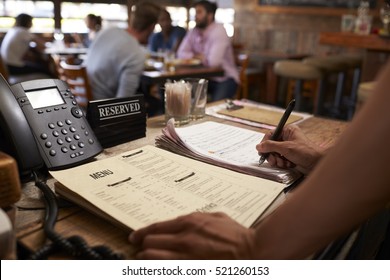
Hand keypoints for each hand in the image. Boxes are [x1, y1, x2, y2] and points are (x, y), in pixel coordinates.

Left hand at [129, 212, 256, 258]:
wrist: (253, 252)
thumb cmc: (237, 235)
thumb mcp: (216, 217)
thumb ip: (197, 218)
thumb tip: (184, 221)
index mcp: (190, 222)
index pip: (156, 228)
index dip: (142, 233)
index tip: (135, 238)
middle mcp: (184, 238)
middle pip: (150, 242)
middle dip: (143, 246)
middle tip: (140, 250)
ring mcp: (185, 257)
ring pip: (152, 258)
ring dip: (146, 259)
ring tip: (143, 260)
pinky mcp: (189, 270)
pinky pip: (164, 270)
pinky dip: (156, 268)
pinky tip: (155, 268)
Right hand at [256, 125, 325, 173]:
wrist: (318, 163)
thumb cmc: (306, 152)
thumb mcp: (286, 148)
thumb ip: (271, 146)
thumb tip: (259, 146)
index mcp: (287, 130)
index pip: (270, 134)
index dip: (265, 143)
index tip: (261, 151)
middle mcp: (287, 138)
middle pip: (271, 145)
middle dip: (272, 155)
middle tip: (274, 160)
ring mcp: (289, 147)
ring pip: (275, 153)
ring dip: (278, 160)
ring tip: (284, 163)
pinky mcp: (290, 155)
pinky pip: (280, 159)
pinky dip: (282, 163)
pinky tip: (289, 164)